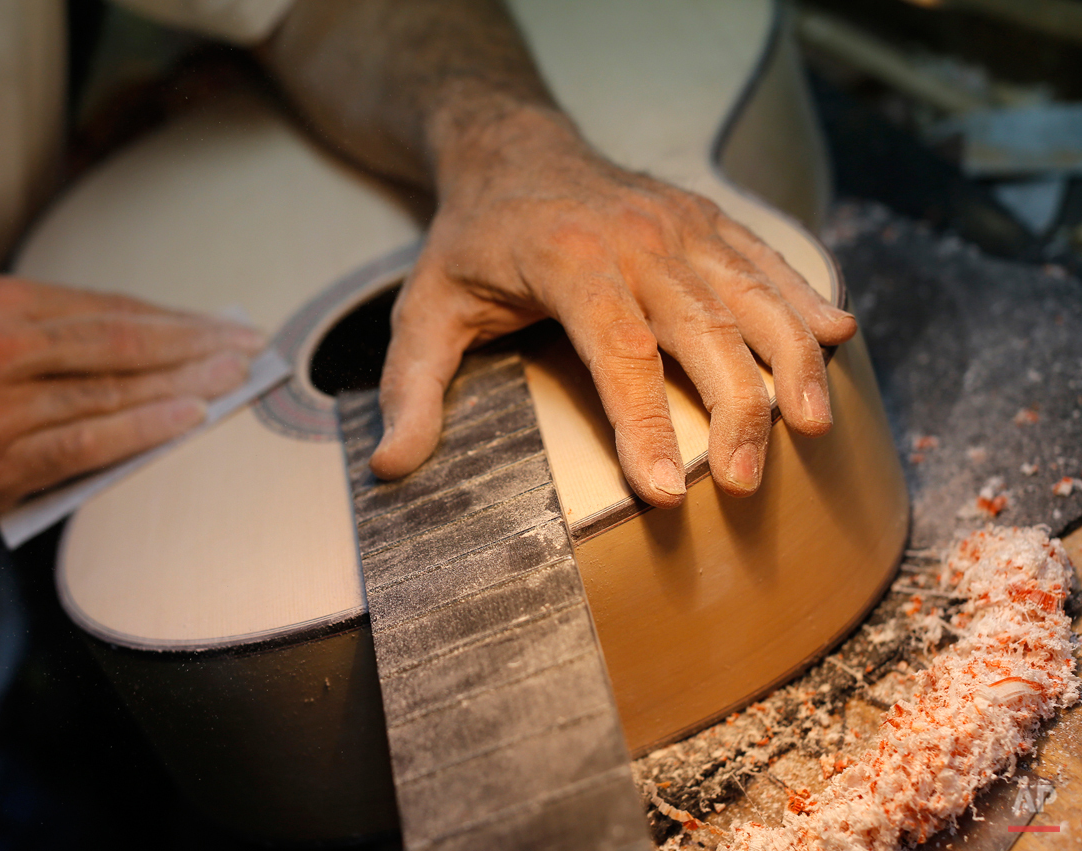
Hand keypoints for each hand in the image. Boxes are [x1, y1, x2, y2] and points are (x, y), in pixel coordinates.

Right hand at [0, 276, 262, 531]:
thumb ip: (58, 337)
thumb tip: (161, 345)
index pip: (108, 309)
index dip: (175, 318)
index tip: (225, 324)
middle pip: (119, 343)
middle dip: (194, 344)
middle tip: (250, 348)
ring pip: (110, 392)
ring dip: (185, 384)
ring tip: (236, 380)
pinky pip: (87, 443)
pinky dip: (145, 428)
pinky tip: (191, 417)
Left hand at [370, 108, 855, 505]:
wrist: (515, 150)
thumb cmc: (472, 241)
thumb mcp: (424, 310)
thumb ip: (410, 388)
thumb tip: (390, 468)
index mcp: (567, 259)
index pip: (616, 350)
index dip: (644, 425)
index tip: (665, 494)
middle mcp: (636, 237)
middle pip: (703, 329)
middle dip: (733, 410)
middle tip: (744, 482)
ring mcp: (681, 225)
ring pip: (753, 294)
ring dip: (789, 363)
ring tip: (810, 428)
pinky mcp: (709, 220)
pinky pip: (768, 261)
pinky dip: (805, 300)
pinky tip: (837, 341)